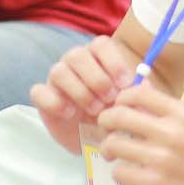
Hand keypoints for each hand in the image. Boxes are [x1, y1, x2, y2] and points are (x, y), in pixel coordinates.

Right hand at [31, 34, 141, 155]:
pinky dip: (54, 102)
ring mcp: (57, 79)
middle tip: (109, 100)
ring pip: (59, 71)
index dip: (113, 62)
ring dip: (79, 91)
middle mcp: (75, 63)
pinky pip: (38, 91)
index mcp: (98, 57)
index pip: (101, 44)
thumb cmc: (114, 115)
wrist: (96, 140)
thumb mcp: (130, 106)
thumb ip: (137, 95)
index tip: (124, 85)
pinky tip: (69, 114)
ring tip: (94, 110)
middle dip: (96, 79)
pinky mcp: (43, 97)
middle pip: (77, 55)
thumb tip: (144, 84)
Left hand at [96, 83, 183, 184]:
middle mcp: (170, 132)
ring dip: (108, 149)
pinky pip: (119, 172)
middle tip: (107, 130)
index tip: (118, 108)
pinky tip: (128, 174)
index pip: (137, 93)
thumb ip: (166, 109)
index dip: (121, 99)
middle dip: (105, 121)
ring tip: (113, 153)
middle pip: (118, 115)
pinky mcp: (154, 184)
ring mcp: (161, 159)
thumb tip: (140, 85)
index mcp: (181, 113)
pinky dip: (119, 173)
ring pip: (113, 144)